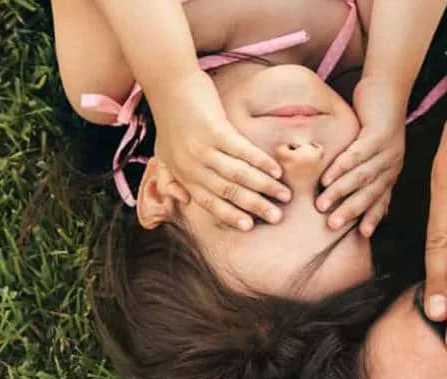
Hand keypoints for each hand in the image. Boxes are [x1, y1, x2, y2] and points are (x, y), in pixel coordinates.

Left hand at [148, 71, 288, 229]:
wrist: (168, 84)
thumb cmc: (168, 117)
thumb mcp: (161, 152)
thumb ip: (169, 179)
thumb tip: (184, 201)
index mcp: (181, 173)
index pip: (208, 201)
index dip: (230, 215)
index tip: (250, 227)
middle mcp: (191, 165)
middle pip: (228, 192)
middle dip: (254, 206)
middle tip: (277, 217)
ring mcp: (203, 148)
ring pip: (239, 175)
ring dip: (264, 187)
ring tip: (284, 195)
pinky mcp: (215, 130)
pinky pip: (243, 151)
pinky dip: (261, 162)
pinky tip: (276, 170)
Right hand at [317, 77, 406, 236]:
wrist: (387, 86)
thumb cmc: (373, 118)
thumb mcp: (370, 147)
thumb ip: (360, 167)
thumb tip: (337, 186)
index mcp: (391, 170)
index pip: (382, 199)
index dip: (372, 217)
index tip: (361, 234)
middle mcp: (393, 164)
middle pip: (371, 193)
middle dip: (351, 211)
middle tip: (331, 225)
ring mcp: (388, 149)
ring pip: (362, 176)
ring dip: (341, 192)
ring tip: (322, 204)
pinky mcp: (378, 133)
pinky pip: (358, 154)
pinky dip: (341, 167)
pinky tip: (327, 177)